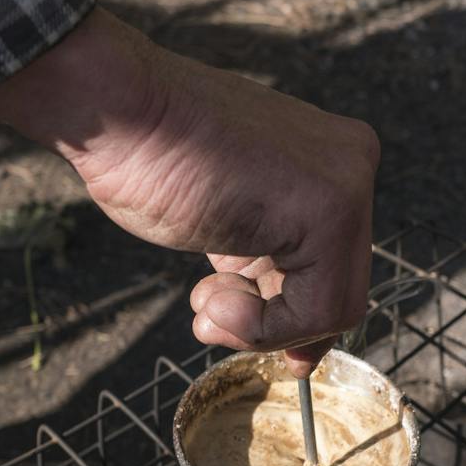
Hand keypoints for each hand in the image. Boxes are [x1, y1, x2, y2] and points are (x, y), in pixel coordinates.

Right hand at [0, 7, 378, 375]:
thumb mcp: (229, 226)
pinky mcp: (331, 212)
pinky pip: (318, 311)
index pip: (337, 264)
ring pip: (332, 308)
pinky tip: (212, 292)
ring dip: (259, 327)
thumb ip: (269, 269)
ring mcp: (349, 186)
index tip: (239, 324)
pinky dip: (261, 325)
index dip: (291, 315)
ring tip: (205, 299)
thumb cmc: (151, 162)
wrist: (113, 110)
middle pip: (340, 287)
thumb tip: (304, 355)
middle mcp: (352, 166)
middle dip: (276, 322)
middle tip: (212, 315)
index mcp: (332, 160)